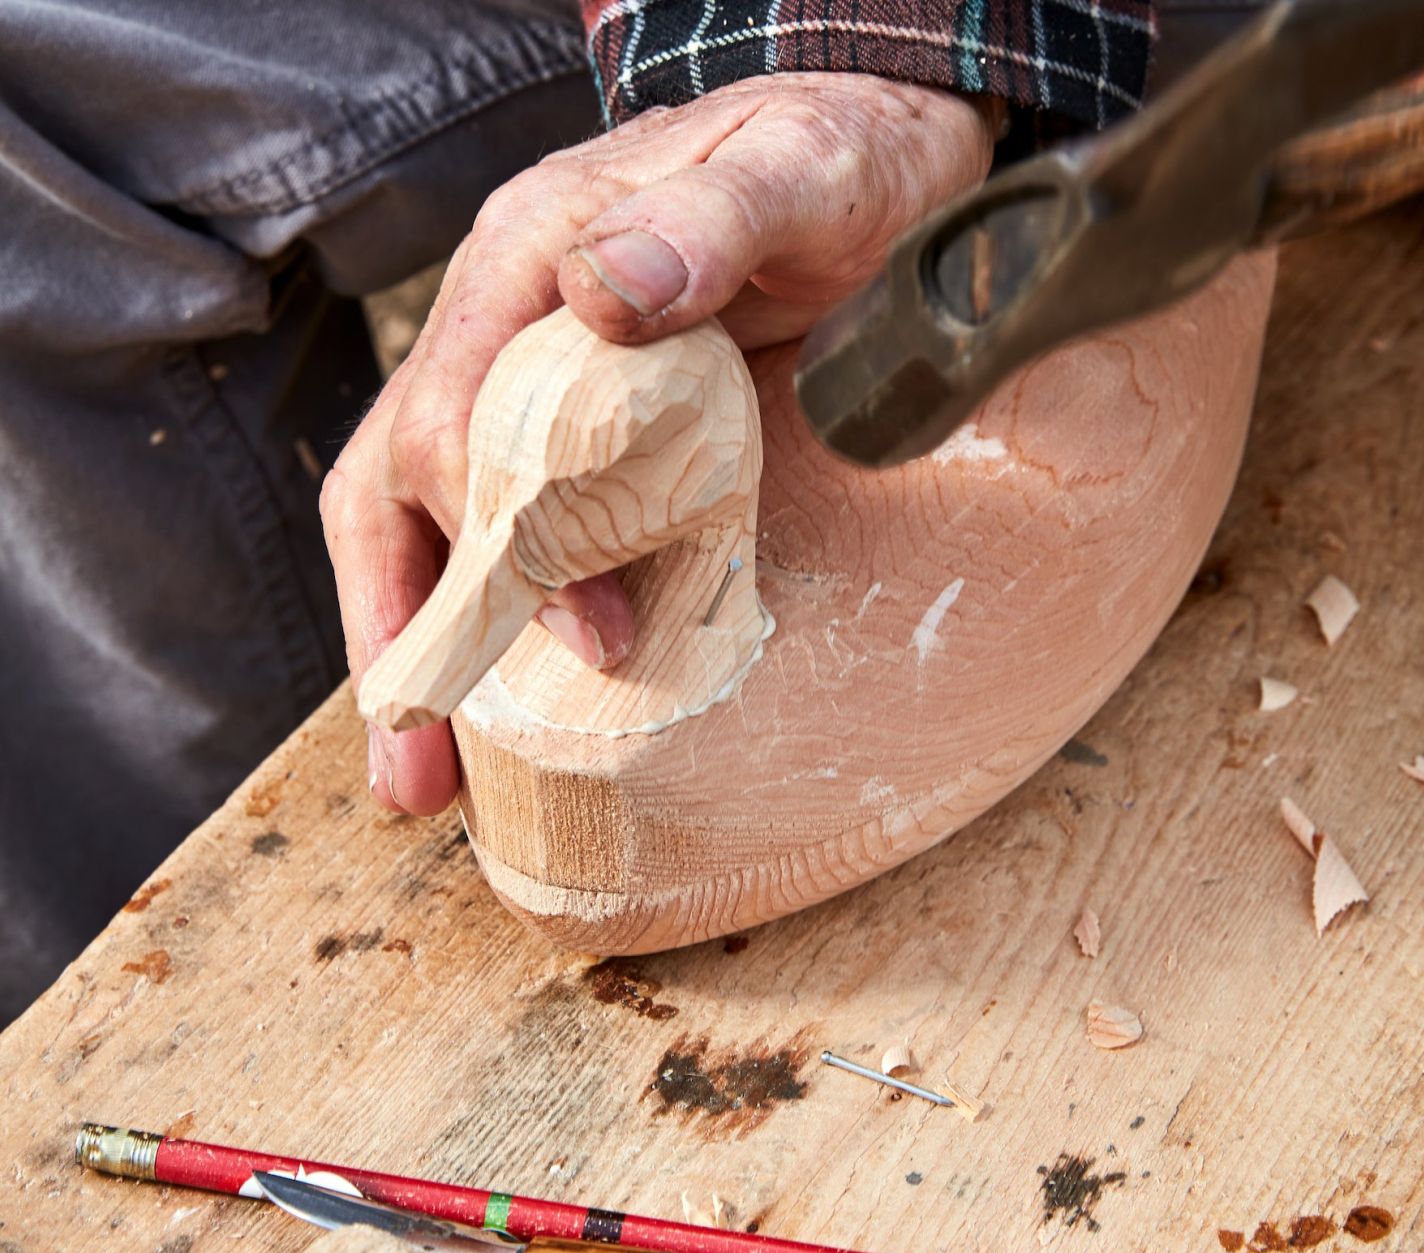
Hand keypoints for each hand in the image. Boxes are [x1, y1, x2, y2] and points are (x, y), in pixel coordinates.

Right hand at [322, 72, 996, 813]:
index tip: (583, 633)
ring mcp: (527, 372)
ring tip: (415, 775)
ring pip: (418, 515)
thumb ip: (711, 219)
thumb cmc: (837, 157)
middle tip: (410, 774)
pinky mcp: (571, 420)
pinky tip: (483, 695)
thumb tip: (603, 291)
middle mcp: (504, 319)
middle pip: (397, 483)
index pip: (456, 415)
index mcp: (534, 254)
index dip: (499, 540)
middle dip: (400, 633)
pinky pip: (489, 523)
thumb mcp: (800, 169)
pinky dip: (475, 614)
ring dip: (412, 647)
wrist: (868, 148)